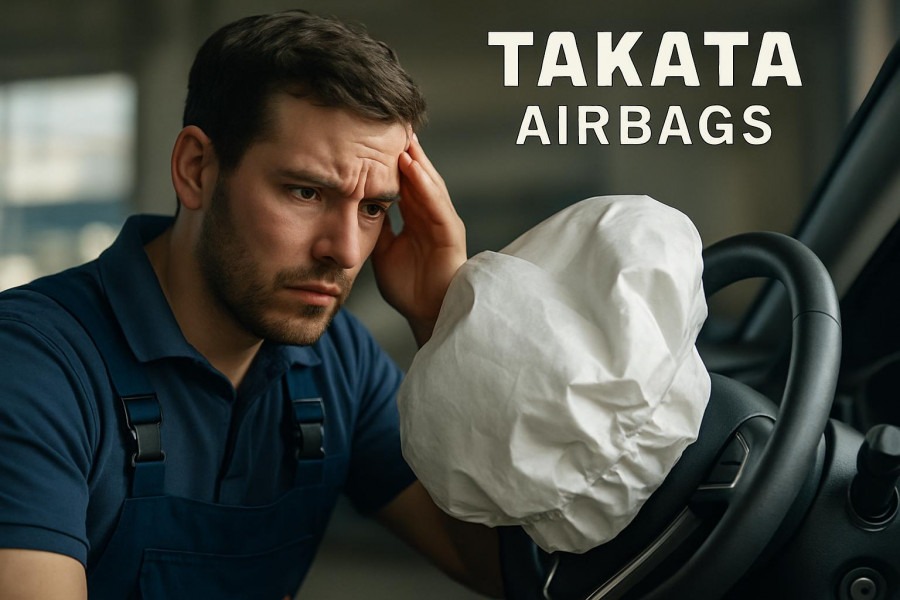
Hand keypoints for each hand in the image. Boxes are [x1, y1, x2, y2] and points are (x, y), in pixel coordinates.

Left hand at [371, 134, 466, 346]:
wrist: (428, 314)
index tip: (372, 138)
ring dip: (416, 161)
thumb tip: (353, 207)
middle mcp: (431, 215)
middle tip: (390, 124)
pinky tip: (414, 168)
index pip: (403, 181)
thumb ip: (374, 227)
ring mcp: (443, 222)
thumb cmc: (408, 286)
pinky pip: (437, 205)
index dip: (389, 161)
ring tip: (402, 138)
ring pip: (429, 184)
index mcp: (415, 217)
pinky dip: (426, 186)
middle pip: (418, 176)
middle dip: (406, 151)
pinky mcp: (451, 234)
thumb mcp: (382, 250)